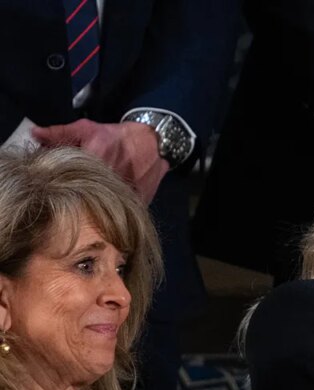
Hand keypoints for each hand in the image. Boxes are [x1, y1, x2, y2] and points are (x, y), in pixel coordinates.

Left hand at [33, 119, 169, 203]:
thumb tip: (33, 135)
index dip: (60, 181)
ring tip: (91, 200)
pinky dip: (113, 210)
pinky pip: (121, 211)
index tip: (56, 181)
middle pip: (86, 196)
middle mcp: (112, 179)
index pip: (69, 177)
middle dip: (77, 196)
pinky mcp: (139, 202)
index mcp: (96, 161)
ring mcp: (127, 192)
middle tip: (73, 192)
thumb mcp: (87, 129)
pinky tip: (108, 204)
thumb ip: (59, 133)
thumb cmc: (118, 135)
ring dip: (97, 206)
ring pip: (105, 207)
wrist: (155, 142)